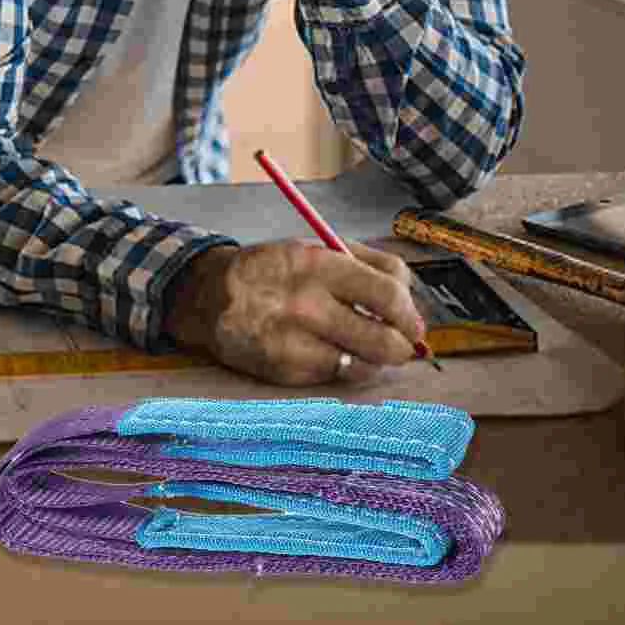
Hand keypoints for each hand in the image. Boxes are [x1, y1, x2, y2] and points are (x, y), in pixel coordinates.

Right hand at [164, 240, 424, 385]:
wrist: (210, 296)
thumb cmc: (272, 270)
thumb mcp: (314, 247)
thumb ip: (366, 263)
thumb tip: (411, 295)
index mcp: (318, 264)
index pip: (388, 294)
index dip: (410, 313)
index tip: (414, 322)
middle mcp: (307, 304)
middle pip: (385, 340)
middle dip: (404, 347)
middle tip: (404, 344)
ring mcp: (295, 341)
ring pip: (365, 365)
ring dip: (376, 359)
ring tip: (368, 347)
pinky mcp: (285, 371)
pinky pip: (336, 376)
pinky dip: (344, 367)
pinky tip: (332, 352)